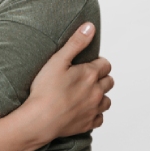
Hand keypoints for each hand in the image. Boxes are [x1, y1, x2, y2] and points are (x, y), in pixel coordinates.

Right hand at [27, 22, 113, 137]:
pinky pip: (100, 119)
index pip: (105, 64)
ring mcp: (93, 109)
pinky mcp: (88, 124)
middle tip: (86, 78)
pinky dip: (95, 114)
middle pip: (109, 82)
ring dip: (100, 96)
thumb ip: (76, 42)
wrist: (40, 119)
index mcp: (90, 74)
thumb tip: (90, 26)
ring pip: (107, 101)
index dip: (97, 63)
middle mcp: (96, 91)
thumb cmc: (45, 90)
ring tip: (87, 94)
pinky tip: (85, 111)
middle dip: (101, 78)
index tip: (87, 65)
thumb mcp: (58, 60)